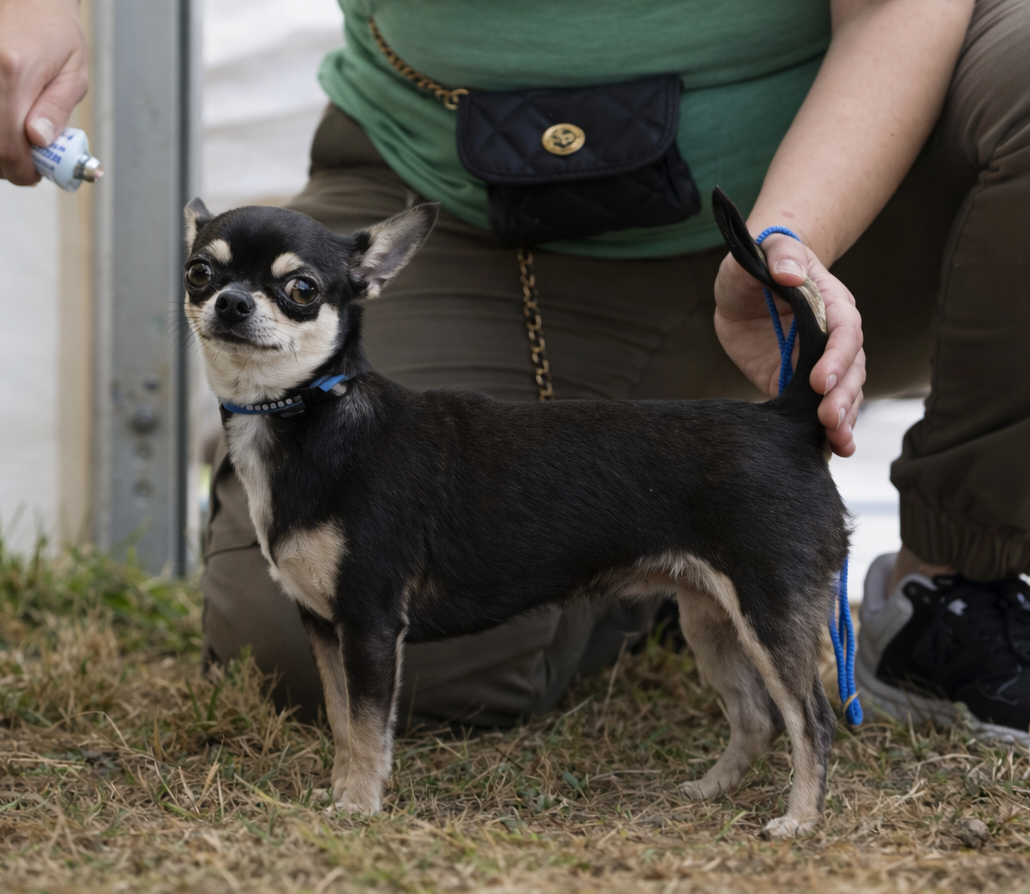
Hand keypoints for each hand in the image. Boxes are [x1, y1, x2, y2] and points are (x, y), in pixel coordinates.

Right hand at [0, 0, 87, 184]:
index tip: (34, 175)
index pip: (8, 142)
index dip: (20, 169)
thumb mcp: (74, 74)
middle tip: (25, 167)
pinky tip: (6, 129)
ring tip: (17, 146)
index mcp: (14, 70)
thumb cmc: (56, 33)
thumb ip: (57, 109)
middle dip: (6, 165)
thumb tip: (39, 140)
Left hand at [713, 232, 864, 456]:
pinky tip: (836, 451)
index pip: (843, 331)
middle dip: (843, 396)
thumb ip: (778, 257)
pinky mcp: (799, 385)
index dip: (835, 356)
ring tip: (838, 443)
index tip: (819, 380)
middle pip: (851, 369)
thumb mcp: (764, 251)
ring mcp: (820, 364)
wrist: (747, 289)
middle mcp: (834, 337)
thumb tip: (787, 274)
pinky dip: (830, 431)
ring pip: (846, 394)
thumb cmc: (760, 262)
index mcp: (831, 303)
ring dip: (844, 419)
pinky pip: (821, 409)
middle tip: (828, 420)